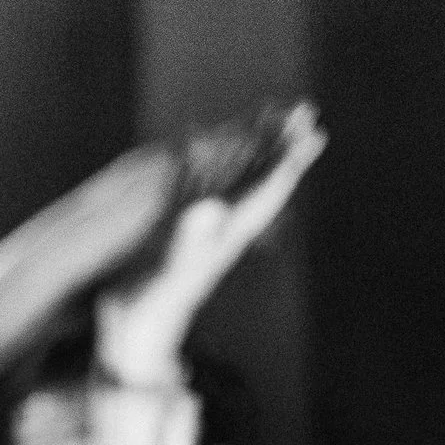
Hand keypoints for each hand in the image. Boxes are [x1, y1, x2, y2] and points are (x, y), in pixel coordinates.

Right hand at [94, 100, 325, 384]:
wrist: (130, 334)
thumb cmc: (148, 309)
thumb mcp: (168, 273)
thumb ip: (187, 241)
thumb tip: (208, 208)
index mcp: (224, 236)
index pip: (266, 194)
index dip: (290, 162)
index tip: (314, 134)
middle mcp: (217, 230)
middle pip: (259, 180)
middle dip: (281, 146)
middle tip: (306, 110)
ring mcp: (195, 229)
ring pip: (230, 180)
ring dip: (249, 149)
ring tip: (268, 118)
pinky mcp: (170, 230)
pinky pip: (192, 187)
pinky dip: (200, 162)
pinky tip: (196, 146)